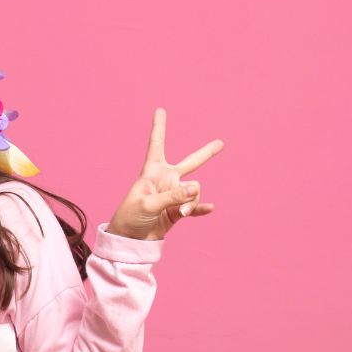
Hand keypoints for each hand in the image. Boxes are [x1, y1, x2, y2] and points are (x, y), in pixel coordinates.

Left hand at [105, 108, 223, 240]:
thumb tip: (197, 188)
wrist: (130, 241)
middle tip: (221, 143)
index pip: (157, 145)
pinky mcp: (177, 211)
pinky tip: (210, 209)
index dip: (159, 127)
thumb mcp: (148, 204)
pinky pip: (194, 207)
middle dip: (206, 153)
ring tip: (181, 212)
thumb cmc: (130, 217)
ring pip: (194, 190)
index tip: (160, 110)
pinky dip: (201, 208)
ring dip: (191, 201)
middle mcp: (165, 180)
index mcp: (152, 172)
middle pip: (190, 162)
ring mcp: (174, 195)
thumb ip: (173, 196)